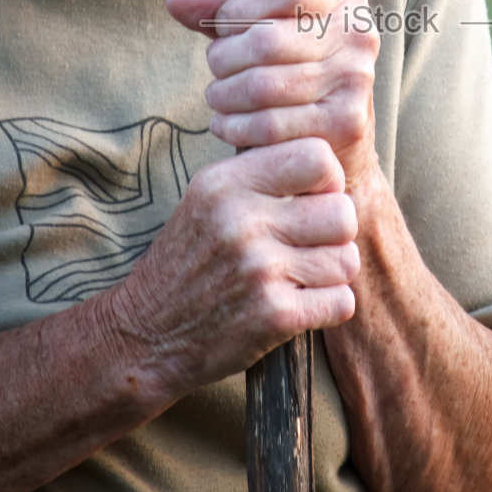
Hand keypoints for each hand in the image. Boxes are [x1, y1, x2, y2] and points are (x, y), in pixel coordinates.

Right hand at [106, 136, 358, 395]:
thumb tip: (326, 158)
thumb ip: (259, 174)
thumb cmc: (188, 263)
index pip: (318, 157)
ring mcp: (258, 269)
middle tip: (313, 246)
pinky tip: (301, 305)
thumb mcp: (206, 200)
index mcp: (225, 183)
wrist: (145, 334)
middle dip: (336, 232)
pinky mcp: (273, 315)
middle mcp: (241, 221)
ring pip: (347, 259)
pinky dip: (329, 307)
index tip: (312, 201)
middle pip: (342, 211)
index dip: (328, 181)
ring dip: (333, 273)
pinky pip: (342, 301)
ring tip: (303, 276)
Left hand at [167, 0, 381, 191]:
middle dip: (224, 57)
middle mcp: (358, 34)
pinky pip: (268, 124)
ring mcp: (355, 79)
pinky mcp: (345, 122)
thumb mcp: (265, 31)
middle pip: (265, 39)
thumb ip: (224, 13)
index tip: (227, 28)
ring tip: (218, 96)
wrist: (339, 142)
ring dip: (224, 94)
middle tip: (217, 69)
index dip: (241, 9)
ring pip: (262, 85)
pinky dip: (234, 126)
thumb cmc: (296, 74)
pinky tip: (226, 123)